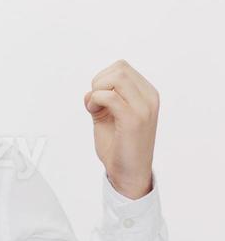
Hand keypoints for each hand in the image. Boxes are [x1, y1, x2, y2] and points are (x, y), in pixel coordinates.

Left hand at [84, 60, 158, 198]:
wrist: (128, 173)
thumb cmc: (119, 145)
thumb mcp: (107, 116)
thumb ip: (101, 99)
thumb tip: (90, 91)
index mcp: (147, 94)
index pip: (122, 67)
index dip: (102, 79)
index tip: (98, 99)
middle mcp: (149, 98)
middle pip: (119, 68)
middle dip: (99, 82)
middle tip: (95, 103)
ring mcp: (144, 108)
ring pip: (117, 77)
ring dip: (98, 90)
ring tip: (96, 108)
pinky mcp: (134, 119)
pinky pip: (111, 96)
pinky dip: (96, 100)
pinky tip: (94, 112)